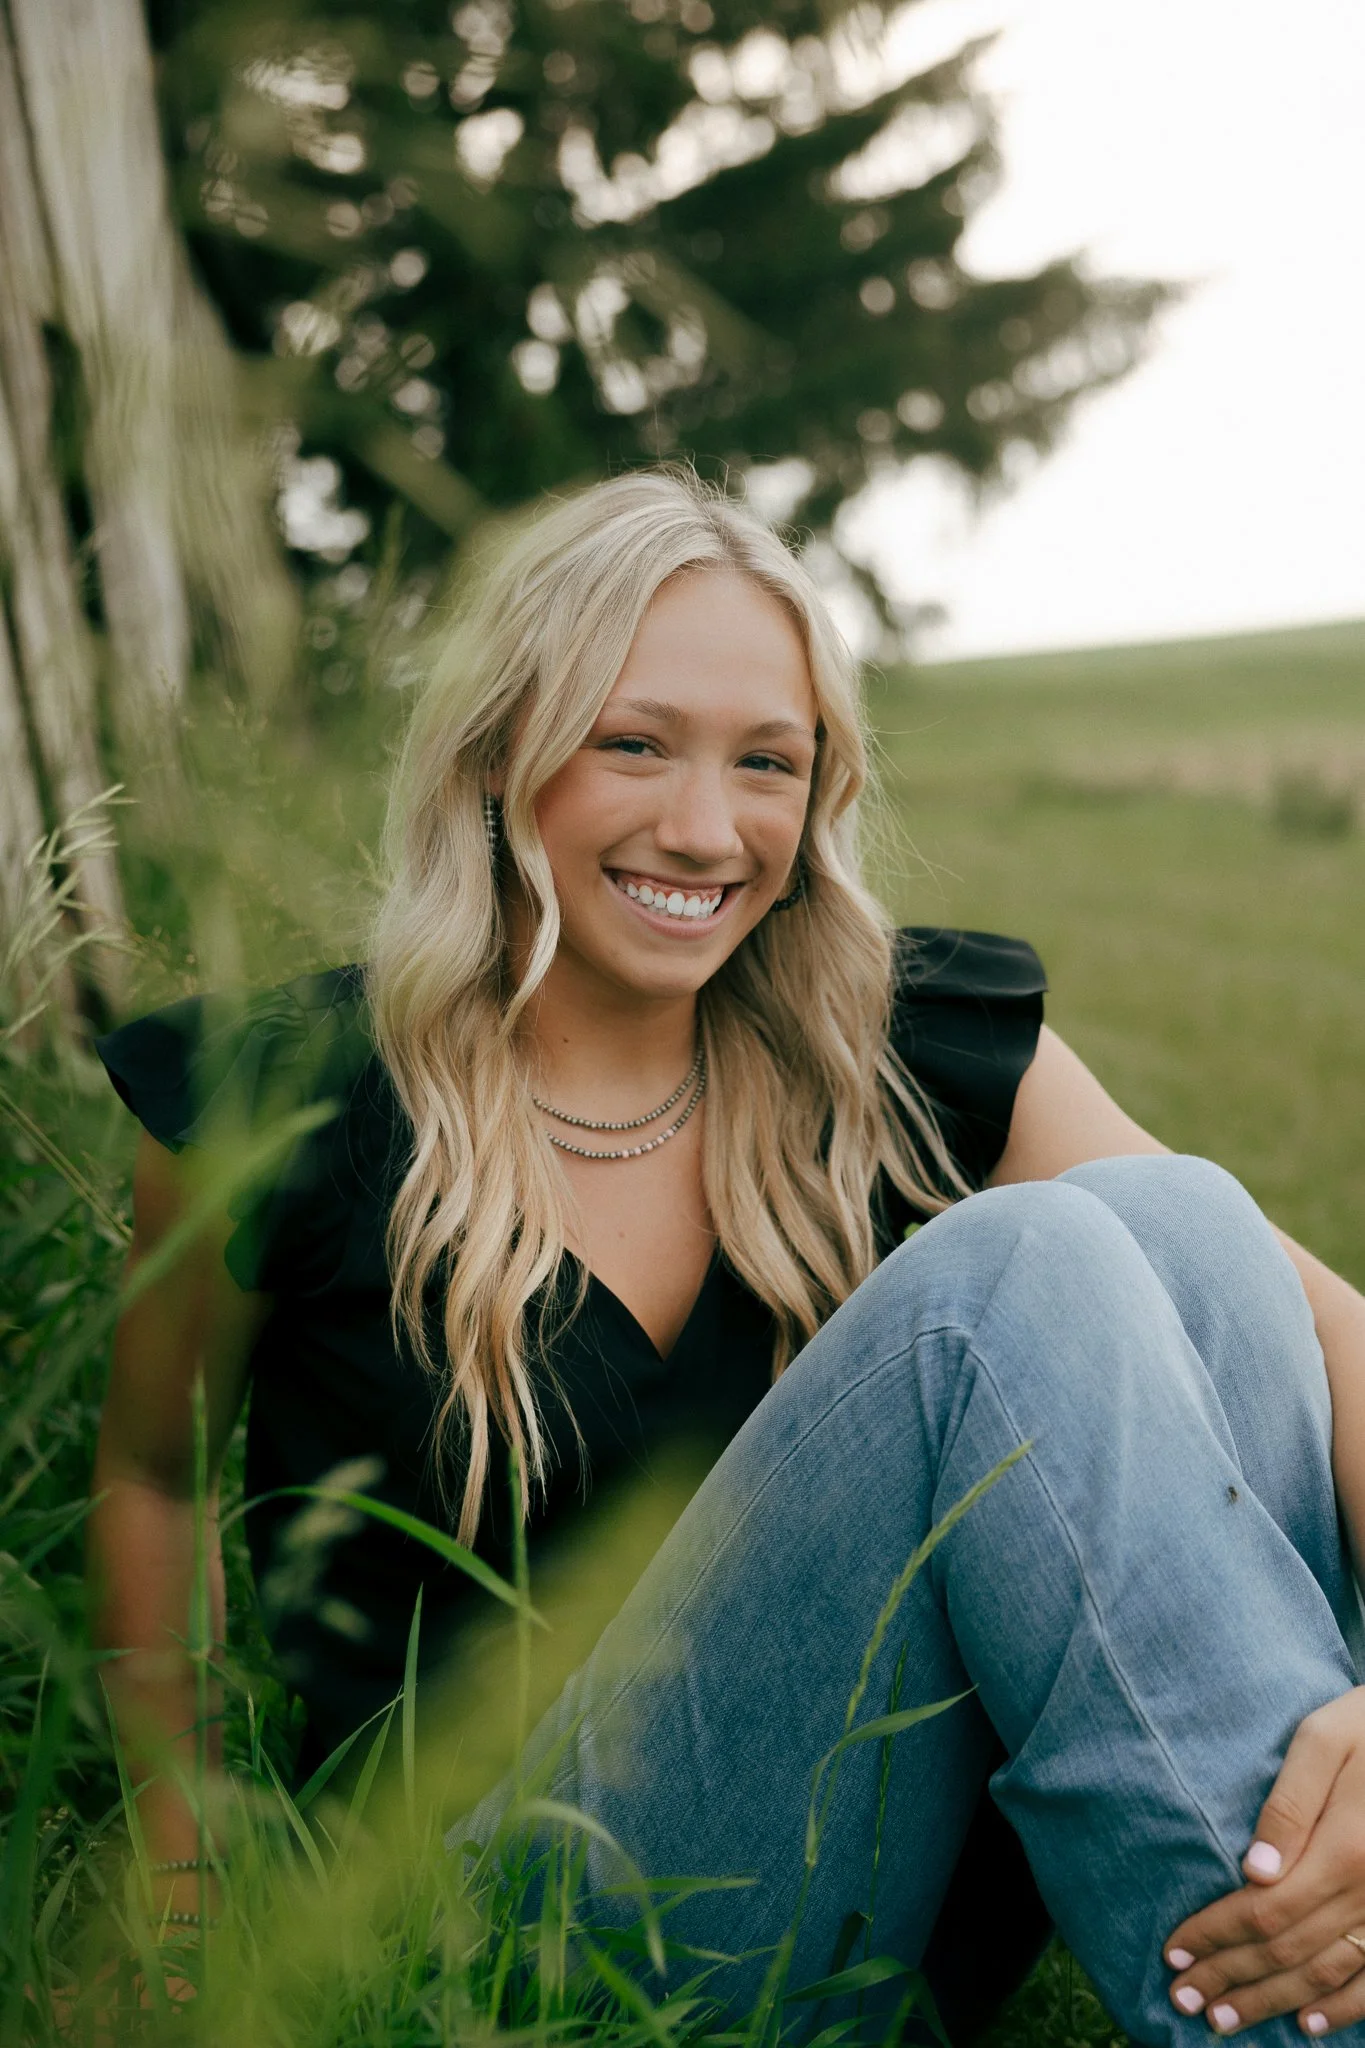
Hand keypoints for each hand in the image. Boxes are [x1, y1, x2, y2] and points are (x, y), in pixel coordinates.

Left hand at [1164, 1687, 1364, 2035]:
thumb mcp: (1326, 1739)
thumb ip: (1289, 1803)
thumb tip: (1253, 1870)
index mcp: (1342, 1849)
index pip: (1262, 1911)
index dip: (1214, 1936)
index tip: (1173, 1954)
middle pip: (1286, 1950)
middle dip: (1230, 1977)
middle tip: (1183, 1999)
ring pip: (1324, 1974)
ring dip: (1271, 2001)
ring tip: (1225, 2021)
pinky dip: (1342, 2009)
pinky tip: (1307, 2023)